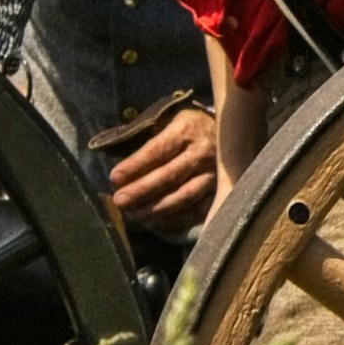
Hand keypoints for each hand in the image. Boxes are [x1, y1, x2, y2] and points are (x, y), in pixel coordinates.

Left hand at [102, 103, 220, 231]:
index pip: (157, 150)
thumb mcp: (168, 122)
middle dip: (141, 190)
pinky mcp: (221, 190)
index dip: (135, 165)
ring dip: (156, 208)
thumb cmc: (189, 129)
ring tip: (135, 215)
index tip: (115, 178)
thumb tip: (119, 168)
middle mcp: (203, 152)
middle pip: (168, 176)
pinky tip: (158, 222)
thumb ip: (146, 140)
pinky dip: (176, 219)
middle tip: (120, 201)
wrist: (229, 132)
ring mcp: (214, 173)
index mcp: (186, 130)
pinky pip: (197, 210)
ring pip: (183, 196)